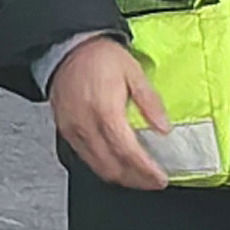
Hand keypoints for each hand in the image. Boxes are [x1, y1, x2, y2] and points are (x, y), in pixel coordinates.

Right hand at [46, 34, 172, 190]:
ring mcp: (73, 131)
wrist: (67, 48)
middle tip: (153, 181)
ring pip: (98, 168)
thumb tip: (164, 127)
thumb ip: (150, 102)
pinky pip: (85, 159)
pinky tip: (117, 163)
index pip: (128, 152)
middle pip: (113, 167)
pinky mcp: (66, 132)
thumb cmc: (99, 56)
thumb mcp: (133, 71)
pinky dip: (104, 167)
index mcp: (105, 111)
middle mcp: (86, 125)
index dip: (146, 170)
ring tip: (138, 176)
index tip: (160, 178)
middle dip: (136, 180)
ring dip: (121, 177)